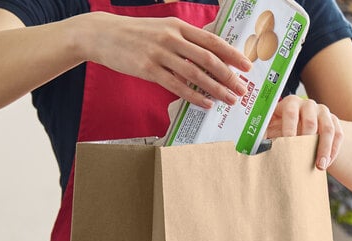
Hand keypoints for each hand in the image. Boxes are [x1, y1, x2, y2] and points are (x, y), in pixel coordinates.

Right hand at [88, 13, 251, 108]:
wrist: (104, 34)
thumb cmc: (136, 34)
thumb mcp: (163, 29)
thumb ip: (185, 40)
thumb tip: (208, 56)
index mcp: (179, 26)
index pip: (212, 41)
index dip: (232, 55)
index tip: (247, 66)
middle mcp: (172, 38)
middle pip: (208, 59)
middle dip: (229, 76)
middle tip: (242, 89)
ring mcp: (160, 54)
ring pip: (195, 75)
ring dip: (216, 89)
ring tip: (229, 100)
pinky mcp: (149, 70)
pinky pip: (177, 86)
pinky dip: (194, 97)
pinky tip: (206, 104)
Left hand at [265, 95, 342, 170]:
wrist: (300, 127)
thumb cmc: (280, 130)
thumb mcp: (270, 129)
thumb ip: (262, 135)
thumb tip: (252, 147)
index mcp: (290, 103)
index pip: (290, 113)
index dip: (289, 128)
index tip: (287, 144)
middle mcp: (308, 105)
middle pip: (310, 121)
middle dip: (308, 141)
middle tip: (303, 159)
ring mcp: (324, 112)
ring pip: (328, 129)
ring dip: (324, 149)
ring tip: (320, 166)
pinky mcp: (335, 121)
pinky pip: (339, 135)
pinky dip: (334, 151)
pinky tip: (327, 163)